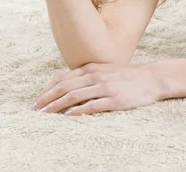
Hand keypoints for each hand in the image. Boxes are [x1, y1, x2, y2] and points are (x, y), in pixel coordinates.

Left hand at [30, 62, 161, 115]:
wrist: (151, 78)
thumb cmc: (127, 76)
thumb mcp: (105, 70)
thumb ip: (88, 76)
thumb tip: (68, 87)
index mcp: (91, 68)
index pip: (63, 78)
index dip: (48, 89)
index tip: (37, 100)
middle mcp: (95, 75)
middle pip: (64, 87)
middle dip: (47, 98)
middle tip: (34, 110)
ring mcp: (104, 87)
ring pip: (74, 96)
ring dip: (56, 106)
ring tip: (45, 115)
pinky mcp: (114, 99)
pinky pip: (92, 106)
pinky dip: (78, 111)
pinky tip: (68, 117)